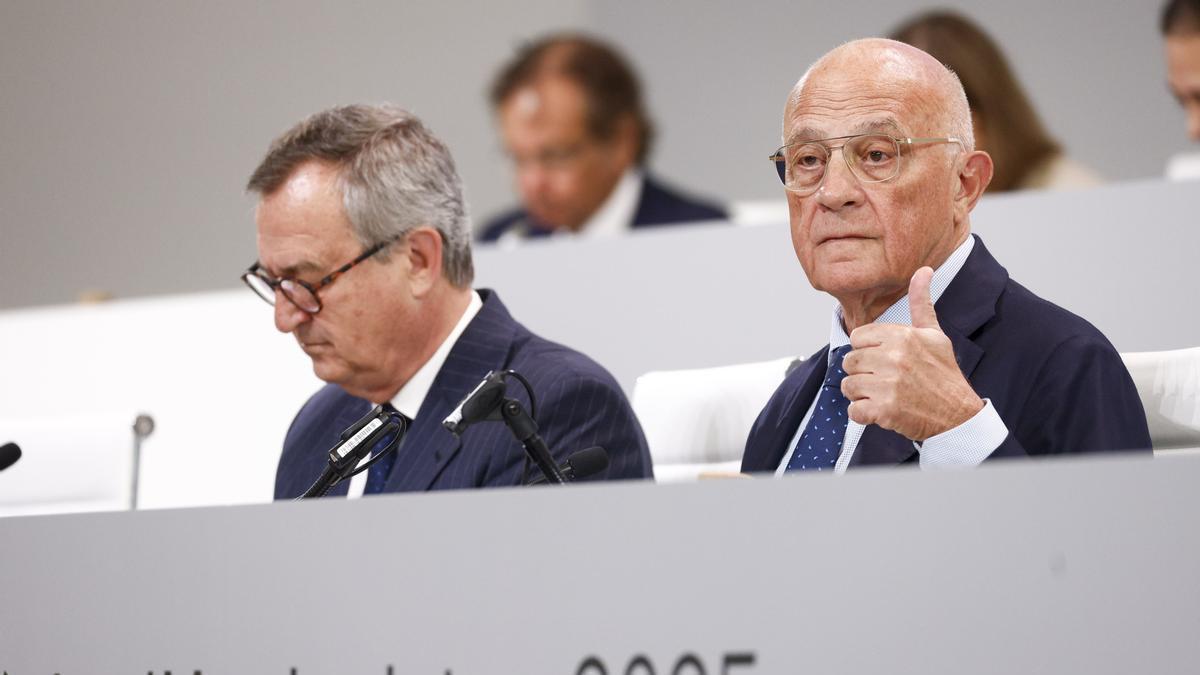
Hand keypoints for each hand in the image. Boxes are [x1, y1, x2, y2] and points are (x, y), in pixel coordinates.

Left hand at [840, 267, 983, 441]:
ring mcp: (888, 385)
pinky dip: (863, 415)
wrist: (958, 415)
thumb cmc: (943, 374)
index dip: (866, 350)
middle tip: (883, 380)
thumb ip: (921, 303)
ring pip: (848, 386)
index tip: (882, 359)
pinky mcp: (884, 410)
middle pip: (849, 362)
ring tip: (882, 395)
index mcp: (902, 336)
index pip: (856, 338)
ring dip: (861, 395)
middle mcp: (893, 358)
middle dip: (862, 373)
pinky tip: (881, 411)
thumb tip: (924, 270)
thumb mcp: (935, 334)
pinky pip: (853, 411)